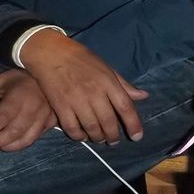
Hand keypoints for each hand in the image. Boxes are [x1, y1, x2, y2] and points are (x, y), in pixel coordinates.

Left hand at [0, 71, 54, 151]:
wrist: (53, 77)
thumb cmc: (22, 79)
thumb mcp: (1, 79)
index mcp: (19, 97)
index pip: (0, 119)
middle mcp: (34, 109)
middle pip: (13, 133)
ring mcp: (45, 117)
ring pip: (25, 140)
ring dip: (7, 147)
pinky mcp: (52, 123)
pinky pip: (34, 139)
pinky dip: (20, 145)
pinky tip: (10, 143)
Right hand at [18, 30, 148, 143]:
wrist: (50, 53)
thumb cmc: (82, 59)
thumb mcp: (107, 68)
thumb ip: (124, 85)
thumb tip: (144, 96)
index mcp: (108, 83)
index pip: (125, 107)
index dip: (133, 124)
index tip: (137, 137)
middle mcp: (94, 93)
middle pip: (108, 121)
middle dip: (113, 135)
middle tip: (114, 141)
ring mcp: (76, 100)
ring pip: (91, 127)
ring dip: (97, 137)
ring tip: (100, 139)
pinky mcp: (60, 106)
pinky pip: (71, 127)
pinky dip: (78, 135)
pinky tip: (82, 136)